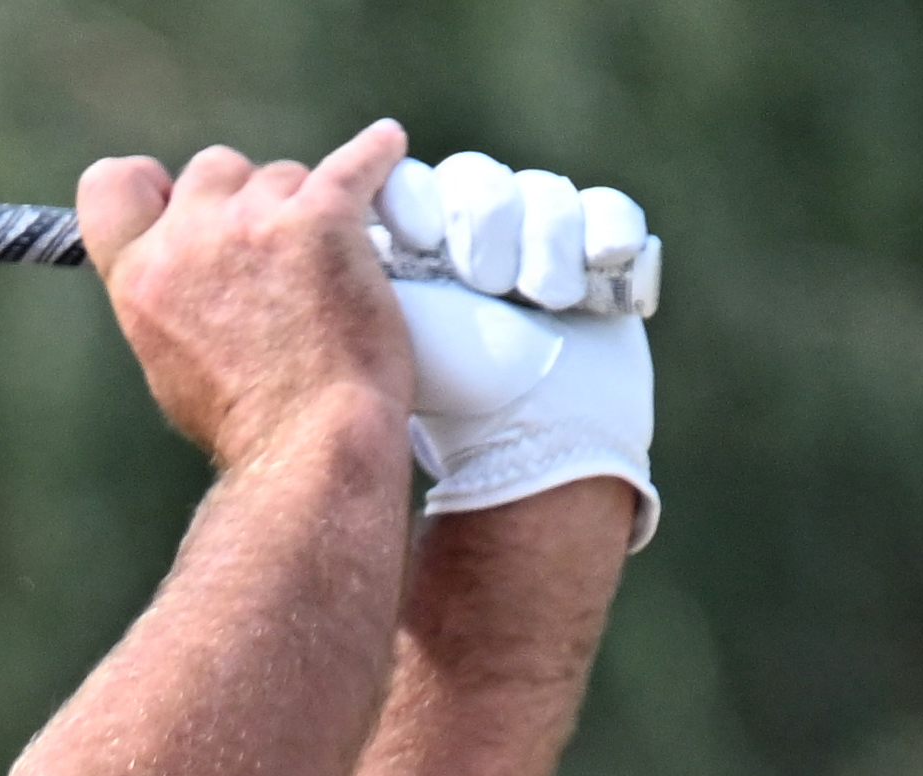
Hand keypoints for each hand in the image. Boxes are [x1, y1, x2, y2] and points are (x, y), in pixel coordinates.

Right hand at [76, 121, 413, 479]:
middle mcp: (188, 239)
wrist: (307, 446)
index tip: (177, 199)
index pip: (112, 184)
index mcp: (140, 277)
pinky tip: (386, 147)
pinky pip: (355, 163)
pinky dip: (374, 156)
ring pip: (282, 175)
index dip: (151, 186)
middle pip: (213, 169)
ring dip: (305, 205)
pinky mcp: (322, 217)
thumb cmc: (247, 424)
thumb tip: (188, 276)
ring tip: (330, 266)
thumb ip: (167, 301)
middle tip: (276, 253)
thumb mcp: (171, 365)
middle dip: (243, 198)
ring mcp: (255, 222)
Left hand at [374, 146, 661, 536]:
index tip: (416, 237)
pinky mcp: (601, 258)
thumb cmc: (449, 398)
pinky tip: (593, 270)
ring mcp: (545, 242)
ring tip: (545, 298)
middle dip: (485, 224)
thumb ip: (350, 275)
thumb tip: (311, 220)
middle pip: (482, 182)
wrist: (529, 447)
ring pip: (547, 194)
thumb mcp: (387, 333)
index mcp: (422, 243)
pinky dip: (607, 234)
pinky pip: (611, 213)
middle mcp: (481, 233)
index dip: (420, 199)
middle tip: (485, 280)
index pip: (421, 184)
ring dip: (545, 239)